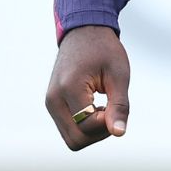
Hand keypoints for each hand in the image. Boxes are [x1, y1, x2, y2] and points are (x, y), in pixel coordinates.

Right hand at [44, 24, 131, 150]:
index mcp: (69, 88)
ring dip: (92, 131)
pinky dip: (85, 126)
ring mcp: (50, 103)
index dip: (108, 123)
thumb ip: (119, 106)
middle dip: (99, 133)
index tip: (117, 104)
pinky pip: (69, 129)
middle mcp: (53, 99)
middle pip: (76, 140)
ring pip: (72, 138)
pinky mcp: (52, 105)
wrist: (83, 30)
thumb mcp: (118, 75)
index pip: (88, 126)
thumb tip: (119, 133)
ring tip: (105, 108)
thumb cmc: (104, 49)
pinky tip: (96, 108)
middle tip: (112, 111)